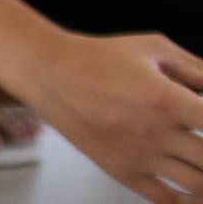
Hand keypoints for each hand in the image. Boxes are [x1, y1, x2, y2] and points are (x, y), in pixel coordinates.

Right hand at [0, 0, 202, 200]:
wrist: (48, 72)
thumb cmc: (98, 58)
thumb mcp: (154, 49)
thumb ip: (197, 70)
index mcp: (168, 100)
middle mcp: (157, 133)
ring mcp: (140, 156)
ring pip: (199, 187)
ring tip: (202, 165)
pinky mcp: (123, 172)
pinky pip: (167, 200)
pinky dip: (186, 201)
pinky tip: (192, 193)